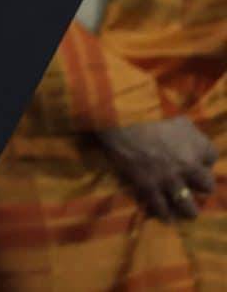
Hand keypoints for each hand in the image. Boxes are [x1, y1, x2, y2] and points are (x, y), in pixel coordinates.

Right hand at [95, 117, 217, 221]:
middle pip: (207, 186)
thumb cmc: (149, 116)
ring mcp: (169, 180)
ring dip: (188, 210)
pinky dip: (164, 214)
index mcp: (196, 147)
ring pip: (187, 206)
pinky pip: (161, 208)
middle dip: (202, 186)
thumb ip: (189, 132)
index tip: (197, 159)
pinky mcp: (149, 187)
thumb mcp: (177, 119)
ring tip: (186, 212)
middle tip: (195, 187)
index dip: (205, 159)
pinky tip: (166, 218)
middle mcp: (189, 167)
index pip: (211, 156)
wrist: (123, 123)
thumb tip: (192, 140)